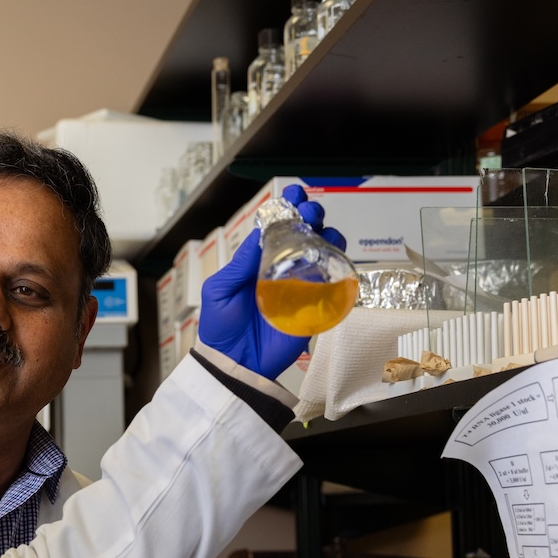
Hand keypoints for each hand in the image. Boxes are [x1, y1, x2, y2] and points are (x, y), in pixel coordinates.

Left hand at [197, 184, 346, 379]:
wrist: (233, 364)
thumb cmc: (220, 328)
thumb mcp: (219, 290)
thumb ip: (239, 264)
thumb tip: (258, 234)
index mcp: (258, 262)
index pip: (276, 229)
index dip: (287, 209)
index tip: (293, 194)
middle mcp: (282, 270)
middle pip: (306, 235)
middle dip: (312, 216)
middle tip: (310, 211)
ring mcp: (300, 287)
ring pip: (324, 254)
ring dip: (329, 237)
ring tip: (324, 231)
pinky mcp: (314, 308)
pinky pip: (333, 285)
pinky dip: (338, 268)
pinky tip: (333, 258)